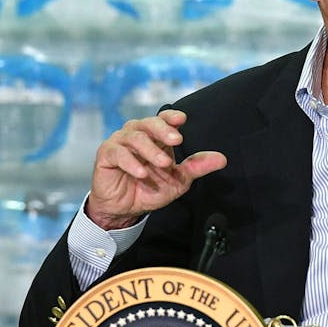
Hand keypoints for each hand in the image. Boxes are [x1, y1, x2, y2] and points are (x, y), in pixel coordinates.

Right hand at [85, 109, 226, 229]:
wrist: (125, 209)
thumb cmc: (149, 189)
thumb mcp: (178, 180)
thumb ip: (197, 167)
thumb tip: (221, 159)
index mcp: (155, 137)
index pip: (163, 118)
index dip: (171, 116)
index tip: (182, 119)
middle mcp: (137, 134)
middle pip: (149, 123)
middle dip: (163, 129)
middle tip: (177, 139)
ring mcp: (120, 143)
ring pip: (134, 136)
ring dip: (151, 150)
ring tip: (164, 163)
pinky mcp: (106, 155)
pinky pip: (118, 153)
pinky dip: (131, 162)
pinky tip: (142, 172)